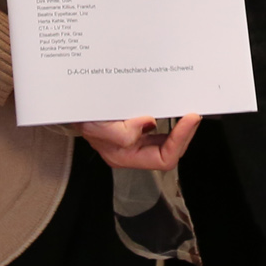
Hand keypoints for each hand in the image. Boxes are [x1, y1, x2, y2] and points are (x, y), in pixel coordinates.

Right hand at [75, 113, 199, 171]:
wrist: (72, 107)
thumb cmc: (82, 118)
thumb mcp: (97, 126)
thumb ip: (121, 132)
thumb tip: (147, 124)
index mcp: (125, 156)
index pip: (164, 158)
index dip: (181, 140)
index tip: (190, 119)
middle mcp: (132, 151)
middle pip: (170, 150)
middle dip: (185, 134)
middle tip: (194, 115)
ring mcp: (135, 140)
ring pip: (167, 140)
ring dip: (179, 127)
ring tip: (187, 112)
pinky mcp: (135, 128)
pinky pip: (159, 129)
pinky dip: (168, 118)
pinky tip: (172, 108)